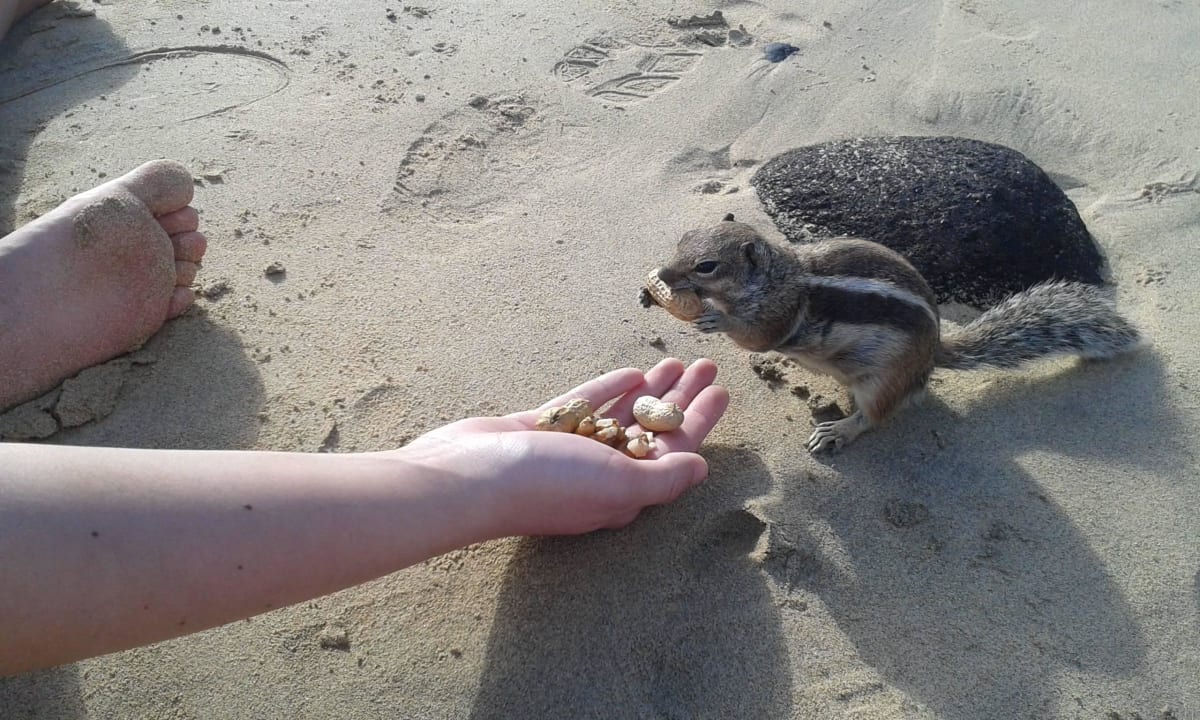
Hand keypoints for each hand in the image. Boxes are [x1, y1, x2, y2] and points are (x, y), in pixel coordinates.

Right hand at [398, 358, 728, 536]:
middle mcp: (600, 474)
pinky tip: (631, 373)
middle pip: (652, 430)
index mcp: (623, 492)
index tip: (722, 390)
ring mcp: (569, 452)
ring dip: (650, 389)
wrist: (467, 476)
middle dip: (681, 399)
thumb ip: (662, 478)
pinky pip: (584, 407)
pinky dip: (608, 390)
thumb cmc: (544, 485)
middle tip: (706, 365)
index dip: (701, 420)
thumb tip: (701, 469)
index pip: (675, 452)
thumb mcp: (617, 484)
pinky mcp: (540, 431)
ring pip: (621, 416)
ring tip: (676, 361)